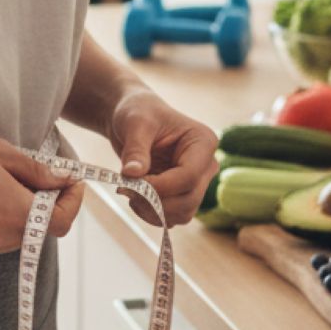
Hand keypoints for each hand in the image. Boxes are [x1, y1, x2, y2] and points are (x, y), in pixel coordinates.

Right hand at [0, 128, 86, 258]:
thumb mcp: (1, 152)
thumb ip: (38, 172)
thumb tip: (64, 181)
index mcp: (14, 212)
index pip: (61, 223)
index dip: (71, 202)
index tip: (71, 182)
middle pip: (39, 229)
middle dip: (45, 204)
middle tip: (35, 175)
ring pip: (16, 235)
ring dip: (19, 212)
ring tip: (0, 182)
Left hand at [108, 91, 219, 228]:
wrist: (133, 119)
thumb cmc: (138, 112)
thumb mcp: (135, 124)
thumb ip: (135, 149)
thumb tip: (131, 174)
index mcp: (203, 142)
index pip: (189, 176)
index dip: (160, 186)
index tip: (130, 182)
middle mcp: (206, 165)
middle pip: (189, 199)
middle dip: (155, 201)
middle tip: (125, 189)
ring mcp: (196, 182)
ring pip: (183, 213)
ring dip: (153, 211)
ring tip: (128, 192)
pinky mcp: (183, 194)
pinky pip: (173, 217)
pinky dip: (152, 214)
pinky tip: (135, 198)